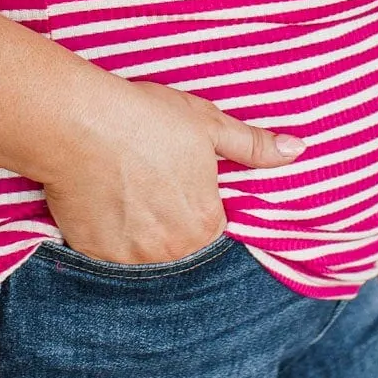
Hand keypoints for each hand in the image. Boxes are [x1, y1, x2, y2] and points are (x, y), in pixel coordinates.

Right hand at [41, 77, 305, 264]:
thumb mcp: (207, 124)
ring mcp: (132, 259)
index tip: (178, 183)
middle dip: (169, 223)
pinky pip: (108, 258)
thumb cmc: (146, 118)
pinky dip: (108, 237)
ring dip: (140, 235)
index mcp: (206, 223)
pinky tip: (101, 205)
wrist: (78, 122)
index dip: (197, 204)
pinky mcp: (94, 256)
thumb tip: (298, 150)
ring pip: (145, 256)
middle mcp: (174, 252)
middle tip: (148, 186)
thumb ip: (253, 145)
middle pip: (180, 247)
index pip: (212, 228)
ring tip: (125, 194)